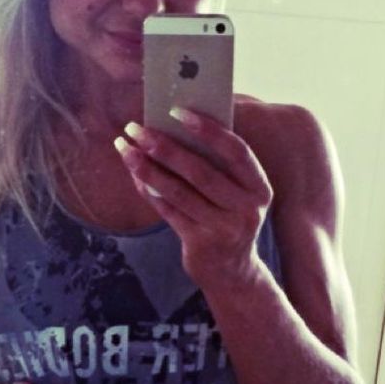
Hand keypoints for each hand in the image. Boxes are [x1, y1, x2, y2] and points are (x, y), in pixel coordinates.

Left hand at [115, 109, 272, 288]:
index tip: (176, 111)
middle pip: (201, 172)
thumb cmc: (229, 218)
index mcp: (259, 188)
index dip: (208, 130)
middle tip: (136, 128)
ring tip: (125, 148)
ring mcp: (224, 230)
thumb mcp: (235, 193)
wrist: (232, 272)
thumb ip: (216, 165)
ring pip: (179, 192)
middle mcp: (246, 209)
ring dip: (147, 168)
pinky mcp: (200, 244)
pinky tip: (134, 173)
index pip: (236, 151)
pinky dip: (149, 191)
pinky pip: (168, 211)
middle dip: (165, 147)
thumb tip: (174, 126)